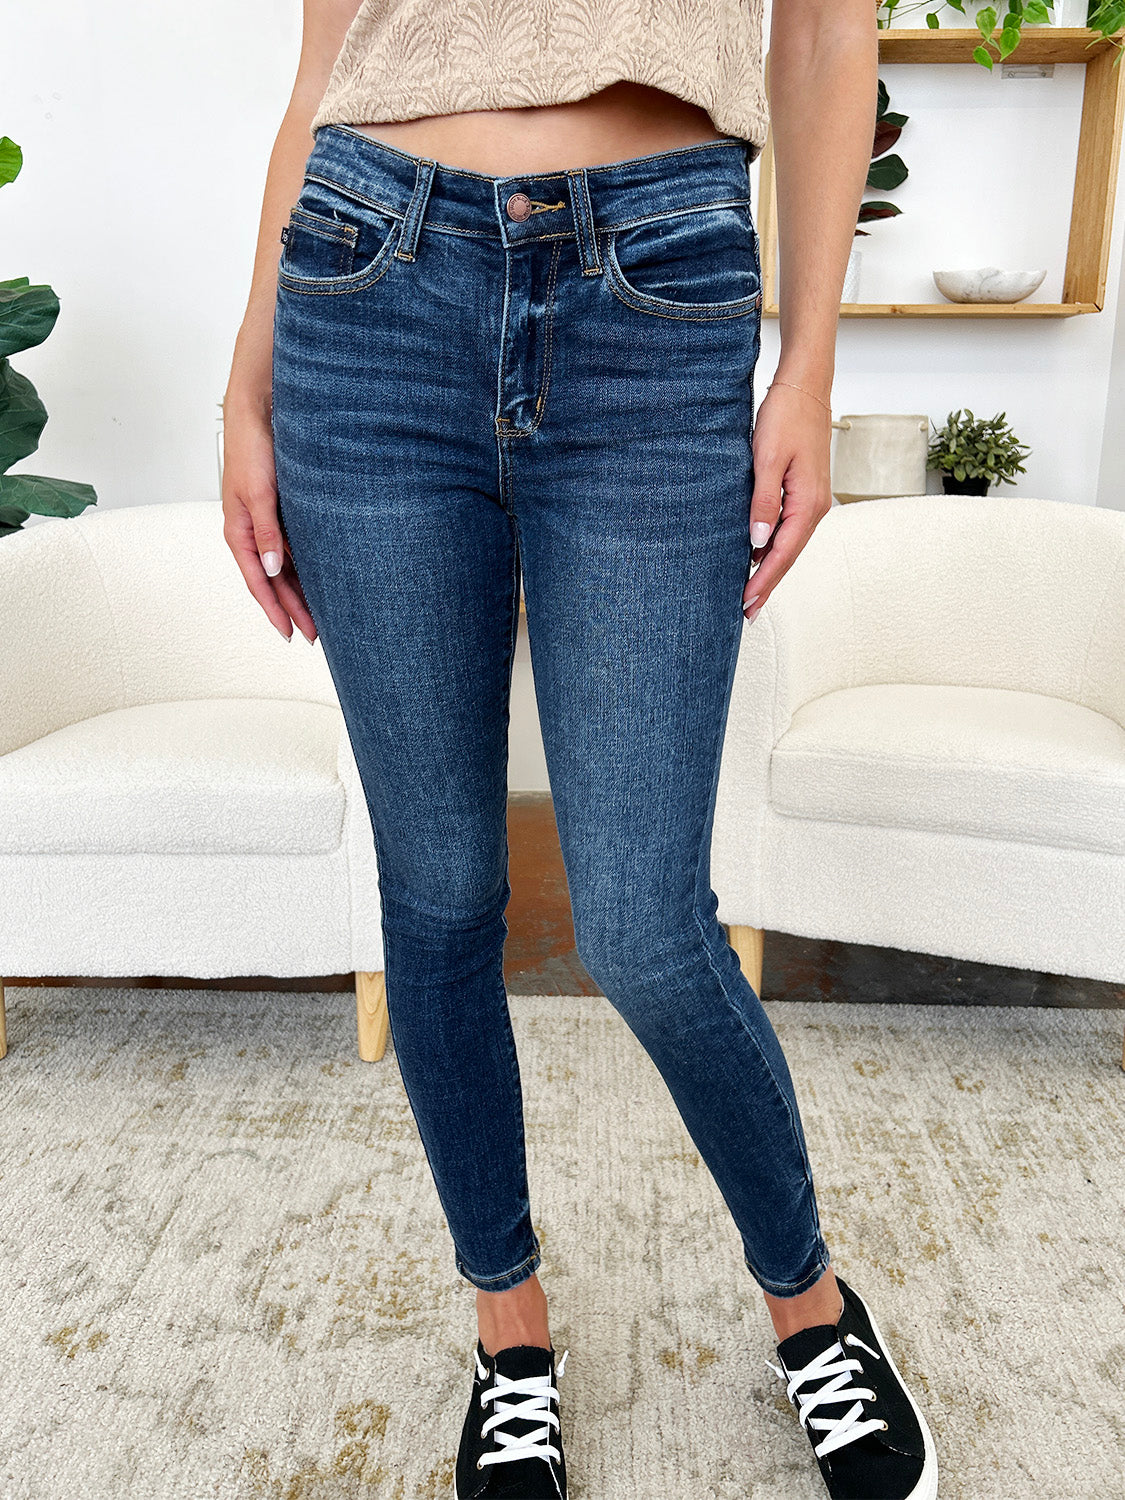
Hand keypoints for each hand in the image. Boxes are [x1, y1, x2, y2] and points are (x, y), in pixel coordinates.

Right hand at [221, 398, 316, 643]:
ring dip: (300, 592)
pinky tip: (321, 580)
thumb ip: (266, 532)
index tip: (291, 634)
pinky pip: (293, 549)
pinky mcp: (280, 513)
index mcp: (240, 532)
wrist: (258, 413)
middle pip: (275, 582)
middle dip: (293, 610)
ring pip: (285, 569)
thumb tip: (273, 569)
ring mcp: (267, 524)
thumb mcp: (259, 492)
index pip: (259, 583)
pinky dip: (305, 568)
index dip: (275, 611)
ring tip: (322, 616)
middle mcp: (252, 533)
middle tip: (316, 636)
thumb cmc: (253, 448)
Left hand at [742, 382, 833, 620]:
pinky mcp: (805, 492)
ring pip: (789, 544)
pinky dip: (773, 548)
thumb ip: (763, 502)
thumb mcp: (767, 458)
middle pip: (788, 556)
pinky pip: (789, 529)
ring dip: (770, 568)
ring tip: (749, 592)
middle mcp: (815, 507)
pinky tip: (757, 555)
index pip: (783, 553)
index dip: (764, 581)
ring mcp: (812, 500)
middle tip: (746, 612)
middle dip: (767, 584)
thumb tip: (758, 541)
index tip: (746, 604)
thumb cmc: (786, 417)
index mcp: (808, 503)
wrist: (805, 387)